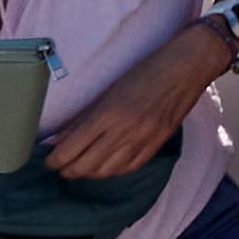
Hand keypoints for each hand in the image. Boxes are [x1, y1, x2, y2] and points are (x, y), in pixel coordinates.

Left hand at [43, 37, 213, 184]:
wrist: (189, 65)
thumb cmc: (148, 70)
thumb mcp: (110, 89)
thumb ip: (83, 118)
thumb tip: (58, 140)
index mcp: (108, 113)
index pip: (70, 150)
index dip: (54, 161)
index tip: (49, 160)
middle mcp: (124, 130)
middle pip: (84, 166)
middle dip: (67, 169)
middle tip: (61, 166)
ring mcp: (142, 140)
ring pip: (105, 172)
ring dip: (88, 173)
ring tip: (80, 167)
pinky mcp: (157, 144)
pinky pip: (128, 168)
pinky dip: (112, 171)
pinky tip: (105, 166)